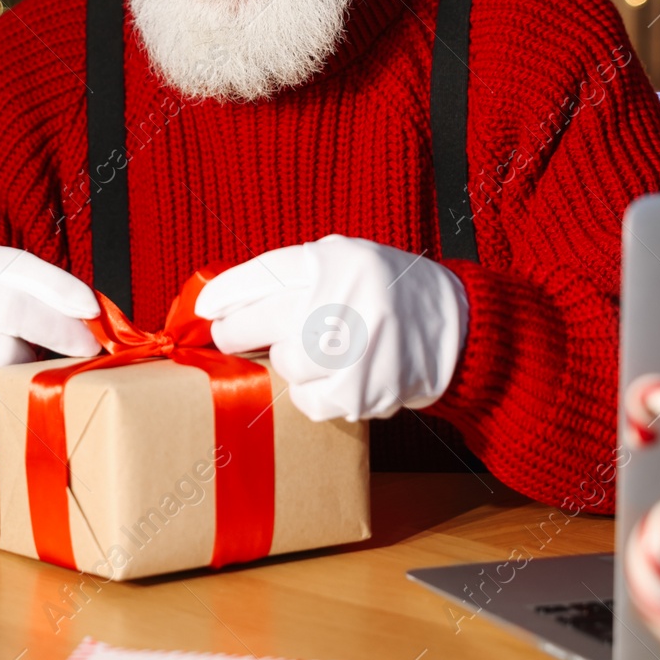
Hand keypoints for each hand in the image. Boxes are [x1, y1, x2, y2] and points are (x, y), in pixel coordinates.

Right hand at [0, 245, 101, 430]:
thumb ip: (34, 298)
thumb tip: (92, 315)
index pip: (15, 267)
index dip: (57, 287)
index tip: (91, 309)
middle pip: (11, 310)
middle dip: (57, 329)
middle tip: (88, 346)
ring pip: (3, 354)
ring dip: (22, 364)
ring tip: (10, 362)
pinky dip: (0, 391)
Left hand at [193, 234, 468, 422]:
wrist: (455, 329)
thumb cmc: (386, 289)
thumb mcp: (342, 258)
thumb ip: (289, 274)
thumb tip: (222, 300)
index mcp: (329, 262)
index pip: (256, 277)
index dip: (222, 296)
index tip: (203, 308)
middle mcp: (334, 303)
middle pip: (249, 327)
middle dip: (234, 334)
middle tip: (234, 336)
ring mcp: (343, 352)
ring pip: (282, 366)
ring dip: (292, 362)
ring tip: (324, 349)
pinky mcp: (353, 393)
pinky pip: (306, 400)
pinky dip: (316, 392)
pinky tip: (342, 373)